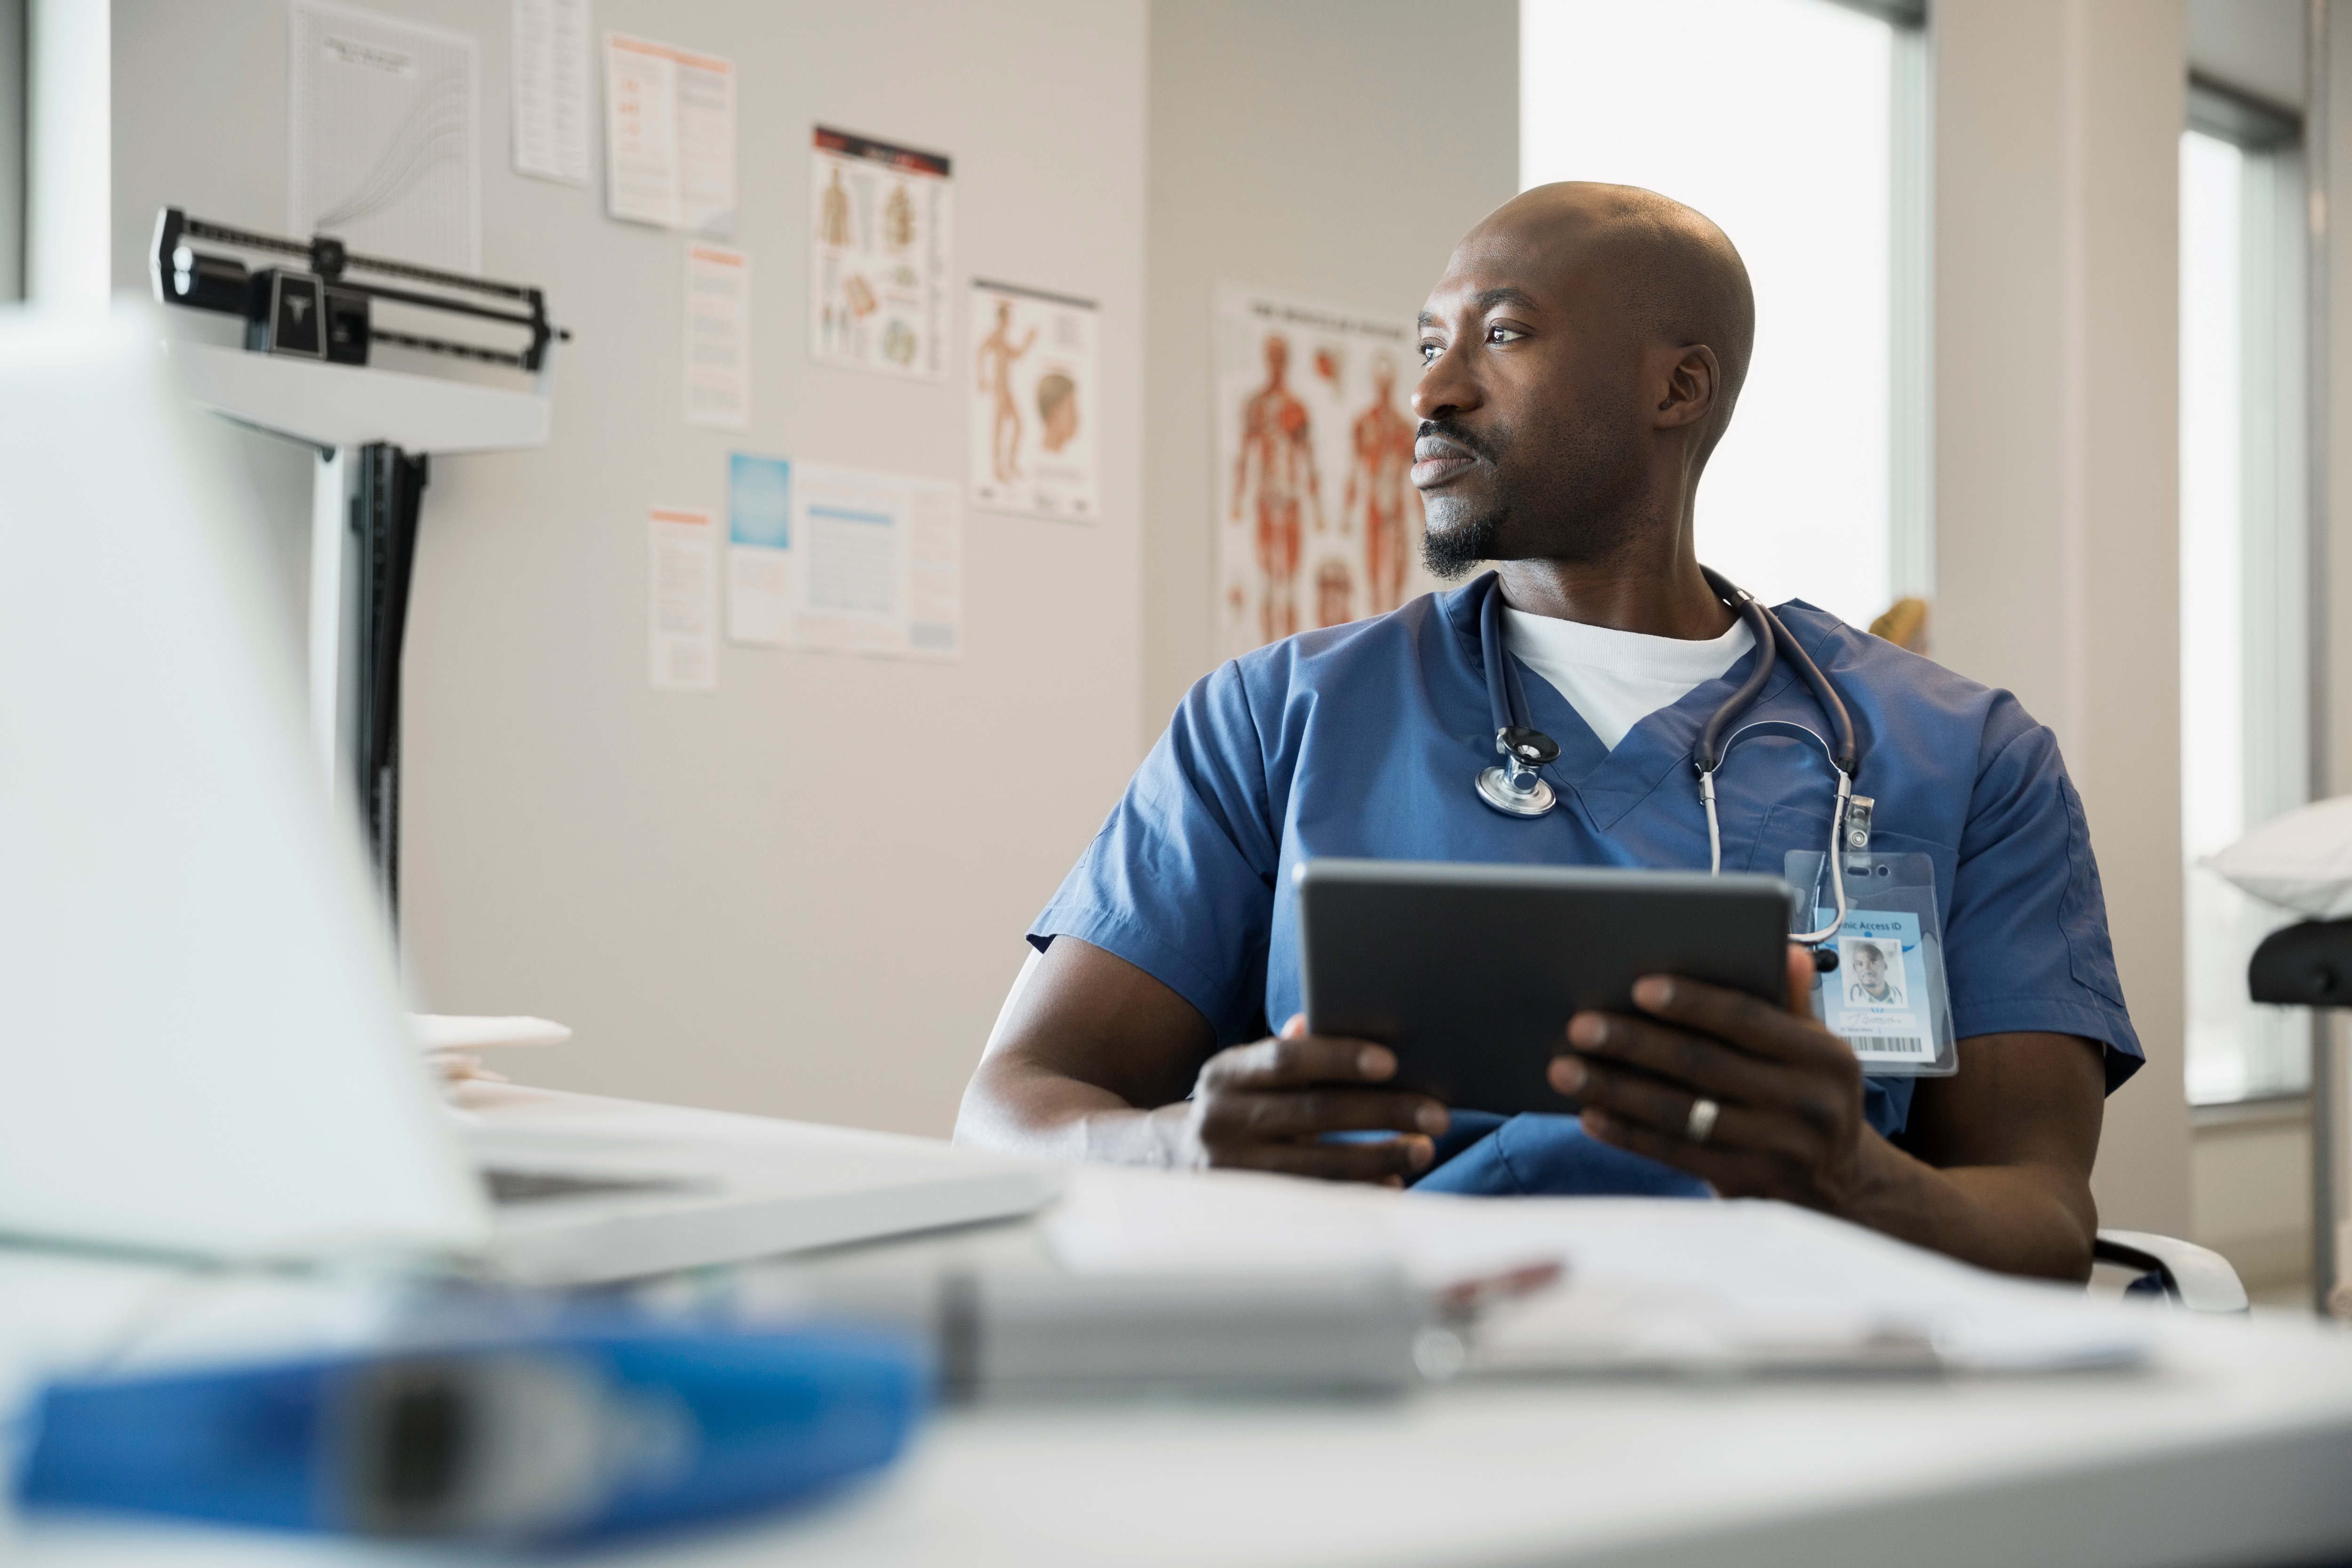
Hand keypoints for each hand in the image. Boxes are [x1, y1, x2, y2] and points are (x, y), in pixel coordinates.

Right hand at [1172, 1014, 1447, 1184]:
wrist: (1163, 1162)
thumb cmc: (1229, 1107)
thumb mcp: (1243, 1072)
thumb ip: (1285, 1050)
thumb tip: (1316, 1021)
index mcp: (1225, 1075)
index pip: (1284, 1059)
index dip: (1337, 1058)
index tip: (1391, 1062)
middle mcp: (1222, 1120)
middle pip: (1312, 1113)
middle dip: (1381, 1112)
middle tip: (1436, 1114)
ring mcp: (1231, 1169)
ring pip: (1316, 1164)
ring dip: (1378, 1157)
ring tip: (1423, 1149)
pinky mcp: (1247, 1206)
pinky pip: (1313, 1199)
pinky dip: (1356, 1191)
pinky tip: (1393, 1183)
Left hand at [1548, 947, 1873, 1211]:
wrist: (1847, 1189)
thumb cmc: (1813, 1097)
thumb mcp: (1819, 1050)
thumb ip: (1793, 1002)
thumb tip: (1784, 949)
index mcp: (1825, 1057)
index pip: (1748, 1019)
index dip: (1692, 1002)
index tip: (1638, 987)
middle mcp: (1806, 1105)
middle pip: (1704, 1065)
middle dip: (1635, 1043)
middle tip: (1580, 1025)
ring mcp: (1776, 1150)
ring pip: (1681, 1113)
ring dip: (1615, 1090)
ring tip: (1565, 1069)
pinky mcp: (1746, 1186)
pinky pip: (1675, 1155)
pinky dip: (1628, 1134)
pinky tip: (1589, 1114)